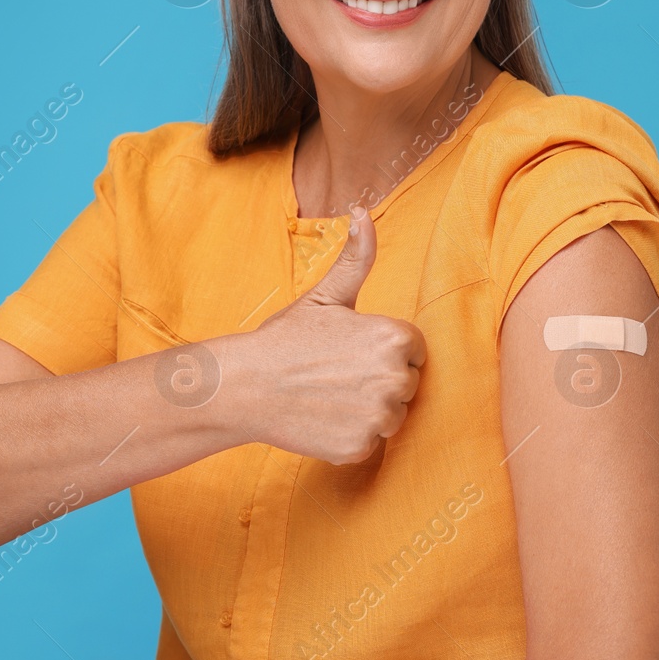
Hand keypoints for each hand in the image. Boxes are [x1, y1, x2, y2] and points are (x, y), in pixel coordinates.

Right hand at [223, 206, 425, 463]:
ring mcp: (378, 416)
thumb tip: (364, 212)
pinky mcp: (361, 447)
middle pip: (406, 386)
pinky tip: (323, 419)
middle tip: (336, 375)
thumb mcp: (326, 296)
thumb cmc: (285, 339)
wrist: (245, 386)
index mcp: (395, 337)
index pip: (413, 352)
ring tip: (330, 397)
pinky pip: (370, 443)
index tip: (349, 352)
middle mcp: (394, 377)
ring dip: (368, 412)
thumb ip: (357, 258)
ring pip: (392, 418)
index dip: (382, 352)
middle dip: (378, 382)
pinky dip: (350, 436)